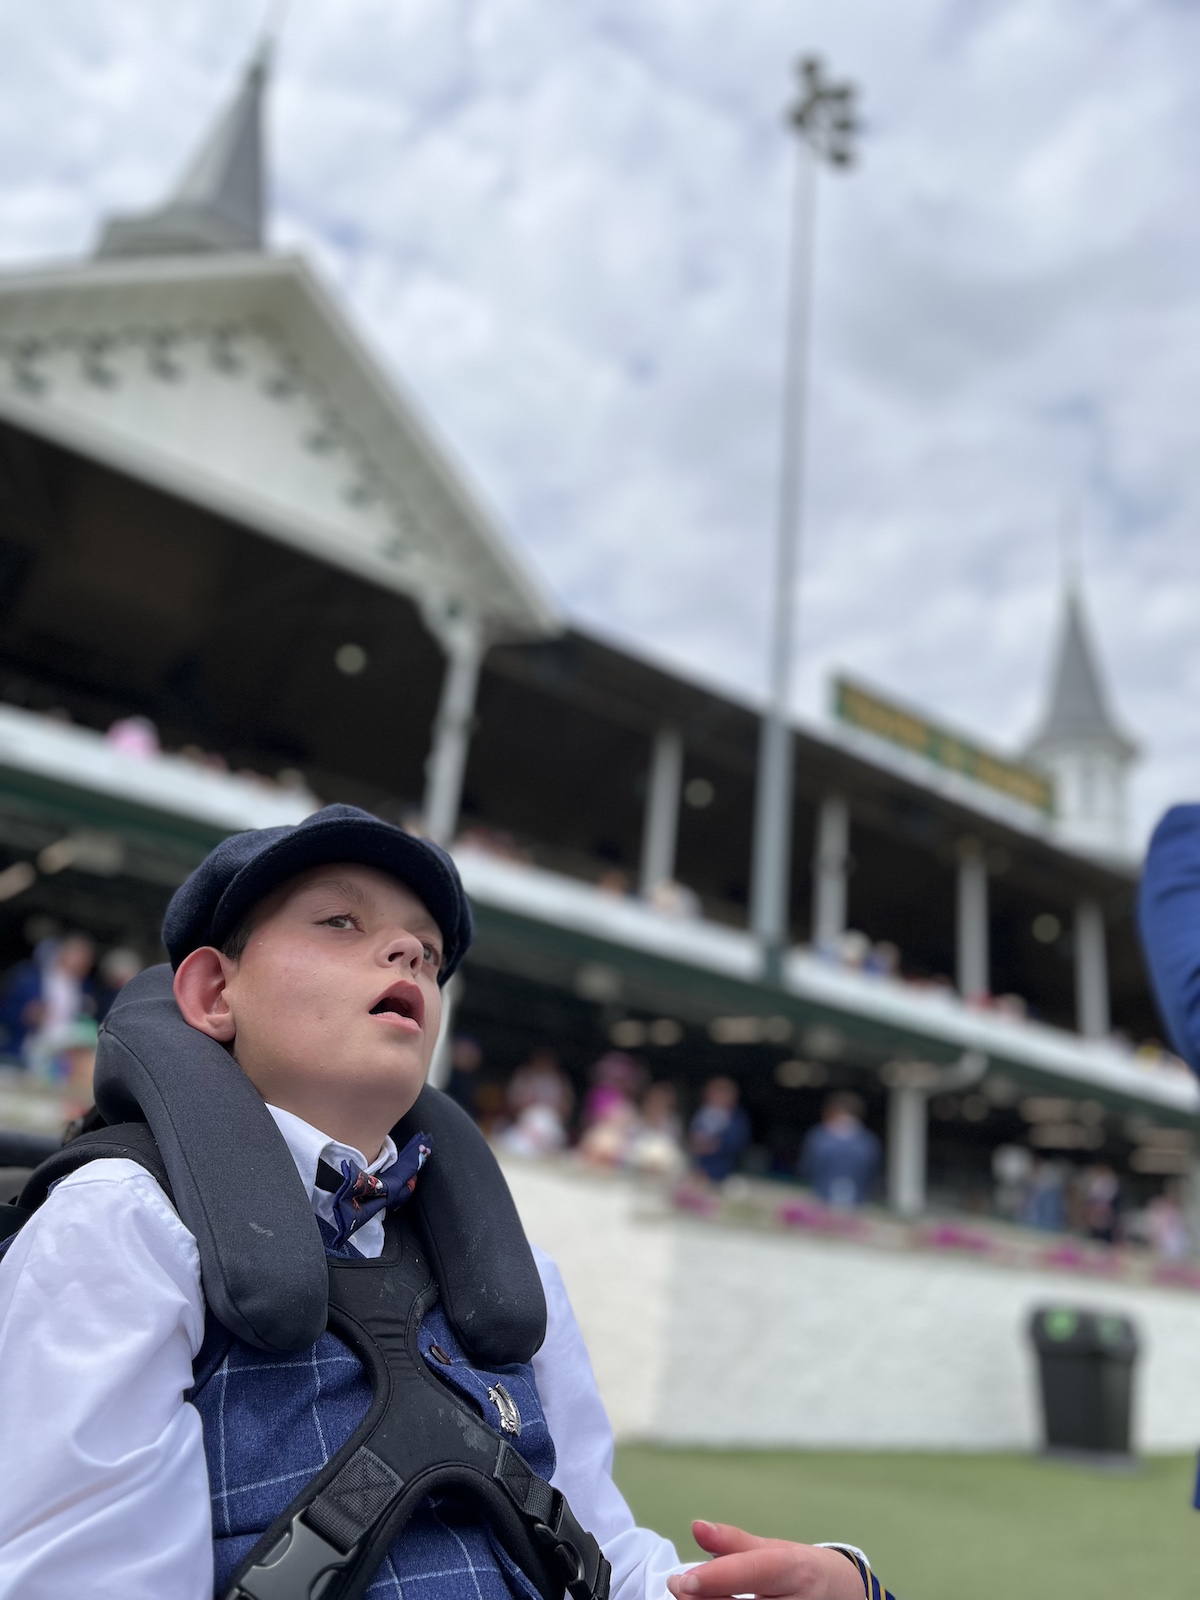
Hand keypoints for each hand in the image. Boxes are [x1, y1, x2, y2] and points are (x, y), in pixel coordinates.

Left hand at [666, 1521, 863, 1599]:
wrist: (842, 1598)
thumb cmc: (802, 1573)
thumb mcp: (775, 1551)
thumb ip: (734, 1543)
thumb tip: (696, 1527)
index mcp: (798, 1571)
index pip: (755, 1573)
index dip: (718, 1578)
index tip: (683, 1579)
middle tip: (679, 1583)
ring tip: (690, 1594)